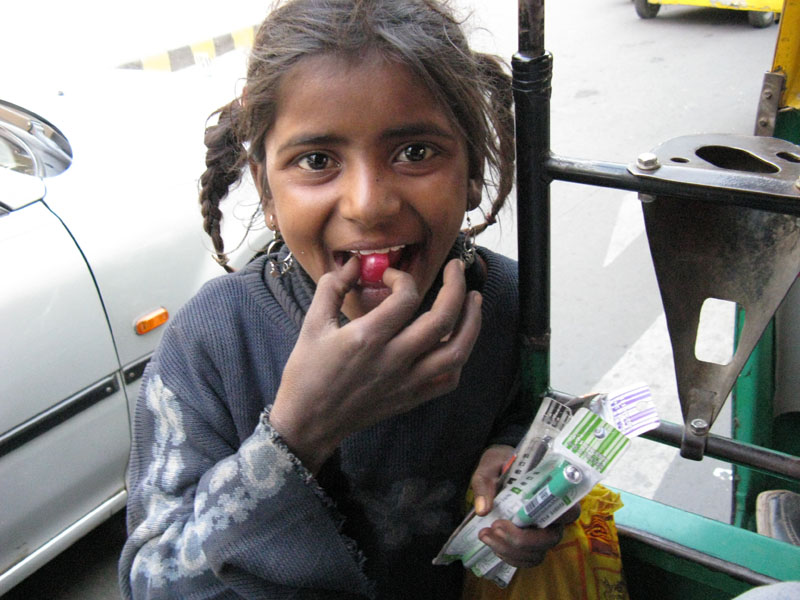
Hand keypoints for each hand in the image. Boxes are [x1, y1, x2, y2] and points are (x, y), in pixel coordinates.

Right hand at [270, 257, 482, 472]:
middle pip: (442, 320)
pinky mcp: (411, 398)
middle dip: (456, 288)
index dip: (403, 276)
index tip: (392, 275)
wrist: (308, 422)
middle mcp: (393, 360)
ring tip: (475, 301)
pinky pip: (448, 380)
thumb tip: (354, 263)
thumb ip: (332, 287)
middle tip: (456, 269)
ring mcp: (406, 382)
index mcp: (367, 338)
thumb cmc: (307, 372)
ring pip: (456, 352)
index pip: (405, 298)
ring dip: (472, 323)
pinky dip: (459, 359)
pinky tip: (457, 340)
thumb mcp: (312, 324)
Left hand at [470, 445, 580, 567]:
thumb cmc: (500, 464)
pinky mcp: (531, 543)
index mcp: (554, 491)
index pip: (570, 509)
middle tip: (495, 526)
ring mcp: (543, 531)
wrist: (496, 470)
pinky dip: (508, 556)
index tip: (525, 513)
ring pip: (537, 553)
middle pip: (550, 539)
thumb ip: (485, 483)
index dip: (555, 518)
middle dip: (521, 539)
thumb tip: (482, 510)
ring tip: (485, 534)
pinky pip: (527, 559)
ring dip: (510, 550)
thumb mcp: (491, 465)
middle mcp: (553, 515)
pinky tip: (492, 542)